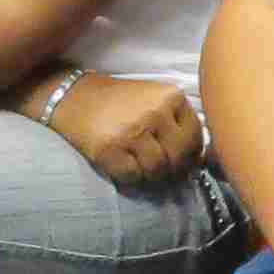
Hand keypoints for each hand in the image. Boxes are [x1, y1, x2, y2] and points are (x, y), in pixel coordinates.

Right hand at [40, 71, 205, 185]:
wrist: (75, 96)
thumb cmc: (120, 101)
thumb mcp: (155, 98)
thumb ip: (178, 122)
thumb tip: (198, 160)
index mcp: (171, 97)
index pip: (195, 137)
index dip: (191, 155)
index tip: (182, 161)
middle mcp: (154, 112)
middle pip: (179, 157)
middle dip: (173, 169)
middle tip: (163, 170)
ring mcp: (131, 131)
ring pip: (157, 170)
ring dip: (151, 175)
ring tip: (142, 167)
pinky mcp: (109, 149)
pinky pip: (133, 177)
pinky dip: (131, 178)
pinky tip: (124, 165)